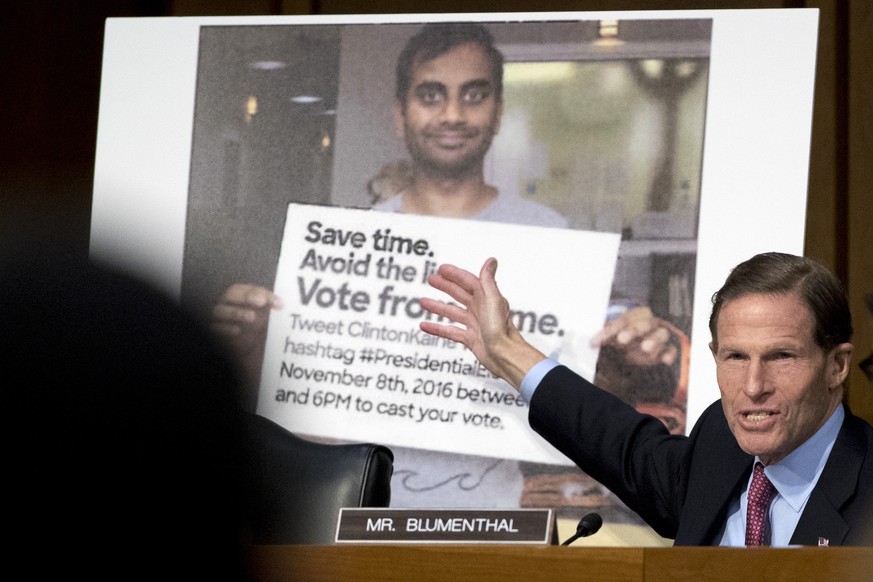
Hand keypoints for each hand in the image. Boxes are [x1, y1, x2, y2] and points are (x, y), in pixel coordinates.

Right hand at [211, 284, 281, 384]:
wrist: (251, 379)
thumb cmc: (263, 352)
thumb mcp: (272, 333)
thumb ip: (274, 318)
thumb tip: (280, 305)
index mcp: (246, 306)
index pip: (249, 291)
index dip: (261, 292)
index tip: (277, 302)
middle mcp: (232, 312)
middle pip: (231, 294)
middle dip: (246, 296)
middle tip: (261, 301)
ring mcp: (220, 324)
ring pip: (218, 310)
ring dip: (236, 312)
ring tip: (252, 317)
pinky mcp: (213, 339)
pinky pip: (212, 329)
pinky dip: (224, 328)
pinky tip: (236, 331)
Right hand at [419, 258, 545, 389]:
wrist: (505, 356)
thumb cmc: (502, 330)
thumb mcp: (493, 301)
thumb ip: (488, 281)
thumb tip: (491, 260)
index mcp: (487, 298)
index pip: (468, 282)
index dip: (455, 274)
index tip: (442, 269)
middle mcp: (481, 310)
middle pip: (459, 294)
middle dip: (445, 286)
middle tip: (431, 280)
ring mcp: (475, 324)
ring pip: (453, 313)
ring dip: (438, 307)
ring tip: (423, 302)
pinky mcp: (470, 339)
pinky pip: (450, 331)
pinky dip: (437, 328)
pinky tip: (426, 326)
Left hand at [592, 306, 678, 366]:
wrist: (637, 345)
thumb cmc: (626, 336)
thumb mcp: (613, 335)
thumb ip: (604, 337)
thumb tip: (591, 343)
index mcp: (634, 316)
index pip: (622, 320)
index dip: (609, 330)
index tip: (596, 341)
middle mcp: (648, 323)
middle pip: (643, 324)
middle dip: (632, 331)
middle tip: (622, 339)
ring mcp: (659, 336)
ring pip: (661, 334)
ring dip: (653, 340)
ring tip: (646, 348)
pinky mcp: (666, 349)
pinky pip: (671, 349)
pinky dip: (669, 354)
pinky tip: (665, 359)